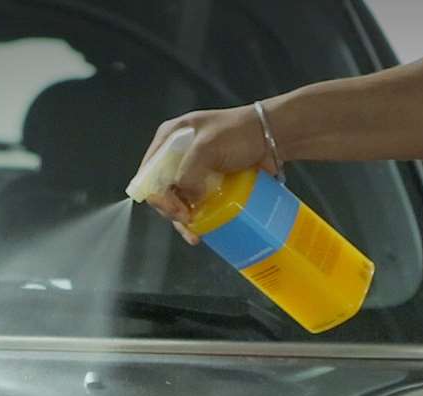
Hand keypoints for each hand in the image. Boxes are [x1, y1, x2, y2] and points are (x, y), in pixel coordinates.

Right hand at [139, 104, 277, 244]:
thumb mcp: (207, 147)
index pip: (150, 172)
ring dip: (184, 220)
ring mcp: (195, 170)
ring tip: (195, 235)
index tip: (175, 211)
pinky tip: (203, 231)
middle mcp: (178, 154)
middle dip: (171, 210)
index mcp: (170, 138)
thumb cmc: (239, 133)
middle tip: (187, 221)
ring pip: (179, 200)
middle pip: (163, 190)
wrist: (273, 135)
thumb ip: (189, 172)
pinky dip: (198, 218)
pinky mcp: (211, 182)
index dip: (157, 194)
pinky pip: (197, 204)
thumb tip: (188, 200)